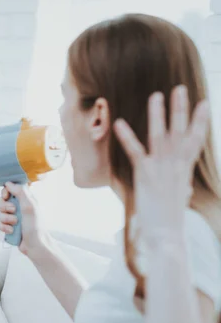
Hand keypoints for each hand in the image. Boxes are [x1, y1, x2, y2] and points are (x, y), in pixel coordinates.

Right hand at [0, 182, 49, 254]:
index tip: (7, 196)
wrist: (34, 245)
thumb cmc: (35, 225)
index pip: (10, 188)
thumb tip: (8, 183)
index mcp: (25, 199)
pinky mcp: (8, 226)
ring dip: (6, 218)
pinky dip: (4, 227)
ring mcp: (12, 216)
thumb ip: (20, 192)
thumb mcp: (29, 206)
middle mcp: (18, 206)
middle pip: (2, 200)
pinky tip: (12, 231)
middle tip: (14, 211)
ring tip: (14, 224)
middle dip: (5, 207)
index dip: (6, 192)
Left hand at [113, 85, 208, 234]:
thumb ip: (181, 187)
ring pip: (160, 135)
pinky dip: (127, 136)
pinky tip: (119, 122)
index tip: (203, 104)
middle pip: (180, 131)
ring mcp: (161, 168)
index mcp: (184, 169)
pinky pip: (135, 151)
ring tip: (157, 95)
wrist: (165, 234)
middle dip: (181, 109)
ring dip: (158, 114)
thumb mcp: (180, 198)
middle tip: (180, 88)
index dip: (199, 121)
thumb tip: (185, 186)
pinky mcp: (145, 174)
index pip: (195, 140)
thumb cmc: (170, 219)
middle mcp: (176, 165)